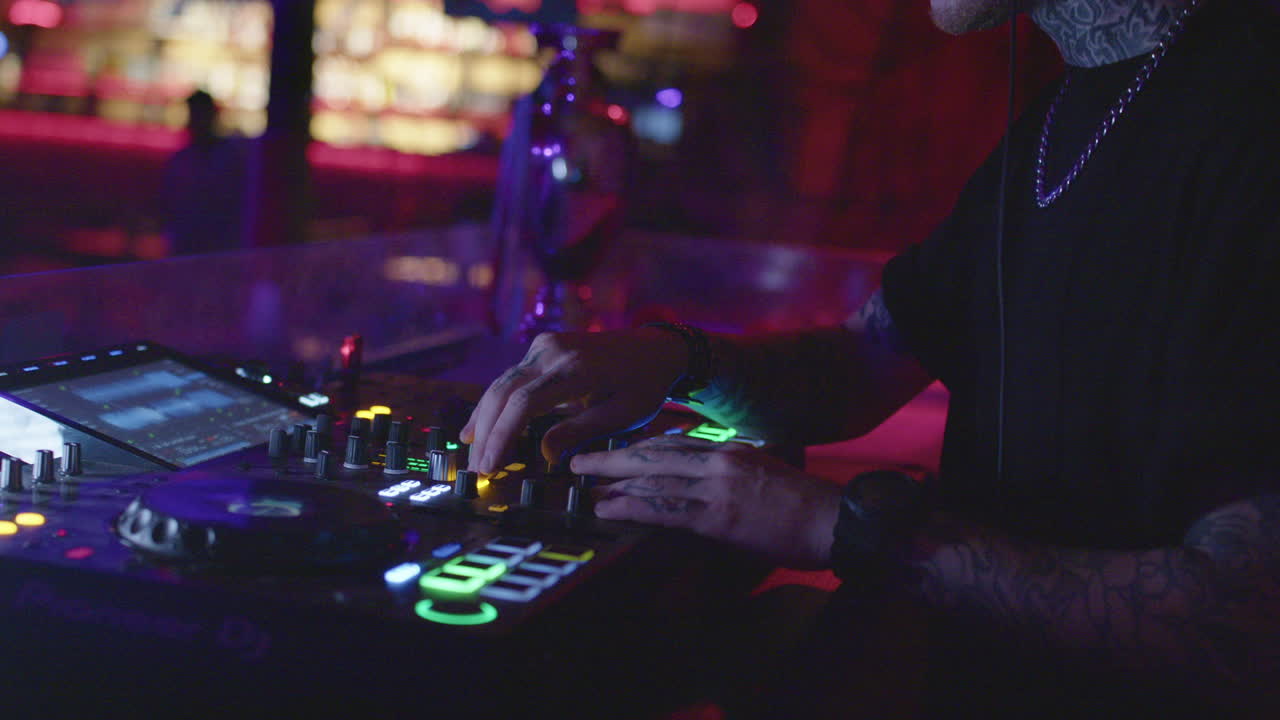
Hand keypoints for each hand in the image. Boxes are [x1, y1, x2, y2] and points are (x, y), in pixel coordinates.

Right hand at [462, 329, 687, 473]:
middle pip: (504, 393)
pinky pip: (511, 378)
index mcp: (576, 368)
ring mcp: (545, 345)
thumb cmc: (643, 386)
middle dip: (486, 434)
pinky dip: (494, 404)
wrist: (655, 349)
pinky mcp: (542, 347)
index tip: (491, 466)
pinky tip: (477, 428)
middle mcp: (553, 351)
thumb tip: (544, 456)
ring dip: (484, 420)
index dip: (502, 436)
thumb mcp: (621, 416)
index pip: (524, 404)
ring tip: (474, 455)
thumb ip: (580, 433)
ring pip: (501, 384)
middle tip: (478, 470)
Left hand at [572, 435, 840, 568]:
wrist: (833, 520)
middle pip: (653, 454)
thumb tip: (715, 472)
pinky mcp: (717, 518)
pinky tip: (608, 509)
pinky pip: (664, 510)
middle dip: (612, 456)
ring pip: (652, 479)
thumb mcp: (768, 471)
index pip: (674, 442)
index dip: (638, 447)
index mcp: (730, 450)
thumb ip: (738, 468)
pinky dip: (631, 508)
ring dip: (612, 483)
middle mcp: (718, 462)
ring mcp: (715, 488)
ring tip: (584, 488)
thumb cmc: (804, 503)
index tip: (613, 450)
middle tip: (578, 460)